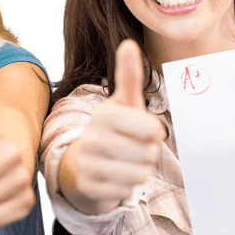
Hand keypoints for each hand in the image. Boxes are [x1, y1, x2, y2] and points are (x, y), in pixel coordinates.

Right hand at [63, 40, 163, 213]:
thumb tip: (129, 43)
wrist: (80, 165)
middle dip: (147, 154)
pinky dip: (125, 187)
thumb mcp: (122, 104)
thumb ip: (128, 76)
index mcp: (104, 114)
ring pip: (139, 174)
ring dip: (138, 171)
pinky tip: (113, 178)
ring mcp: (87, 163)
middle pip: (149, 153)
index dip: (154, 133)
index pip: (153, 129)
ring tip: (124, 163)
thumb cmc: (112, 131)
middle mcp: (92, 138)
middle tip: (132, 150)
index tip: (141, 131)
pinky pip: (126, 191)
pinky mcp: (88, 186)